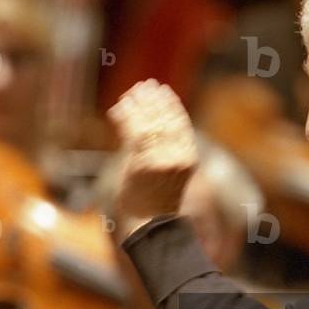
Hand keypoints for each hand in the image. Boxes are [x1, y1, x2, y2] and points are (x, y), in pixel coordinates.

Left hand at [107, 79, 197, 224]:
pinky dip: (125, 117)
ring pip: (148, 123)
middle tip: (145, 85)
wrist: (149, 224)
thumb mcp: (171, 171)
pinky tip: (119, 108)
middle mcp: (178, 156)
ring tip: (131, 93)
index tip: (163, 90)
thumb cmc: (156, 198)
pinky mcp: (141, 163)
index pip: (181, 122)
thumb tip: (154, 119)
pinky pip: (133, 133)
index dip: (171, 104)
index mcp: (189, 156)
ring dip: (139, 105)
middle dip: (154, 100)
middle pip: (165, 119)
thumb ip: (167, 147)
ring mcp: (160, 160)